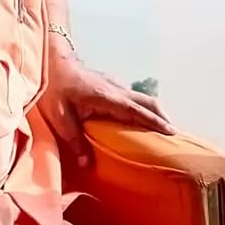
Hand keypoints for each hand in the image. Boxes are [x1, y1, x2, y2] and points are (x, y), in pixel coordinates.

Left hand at [38, 56, 175, 168]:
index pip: (137, 110)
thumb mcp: (60, 117)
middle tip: (172, 134)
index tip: (171, 131)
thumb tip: (87, 163)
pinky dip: (141, 107)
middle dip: (161, 116)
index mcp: (107, 97)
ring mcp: (114, 83)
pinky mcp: (109, 83)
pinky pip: (132, 96)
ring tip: (159, 128)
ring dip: (152, 111)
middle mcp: (116, 88)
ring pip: (140, 97)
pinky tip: (137, 117)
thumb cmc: (54, 88)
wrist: (52, 60)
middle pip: (146, 101)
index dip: (154, 121)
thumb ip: (74, 139)